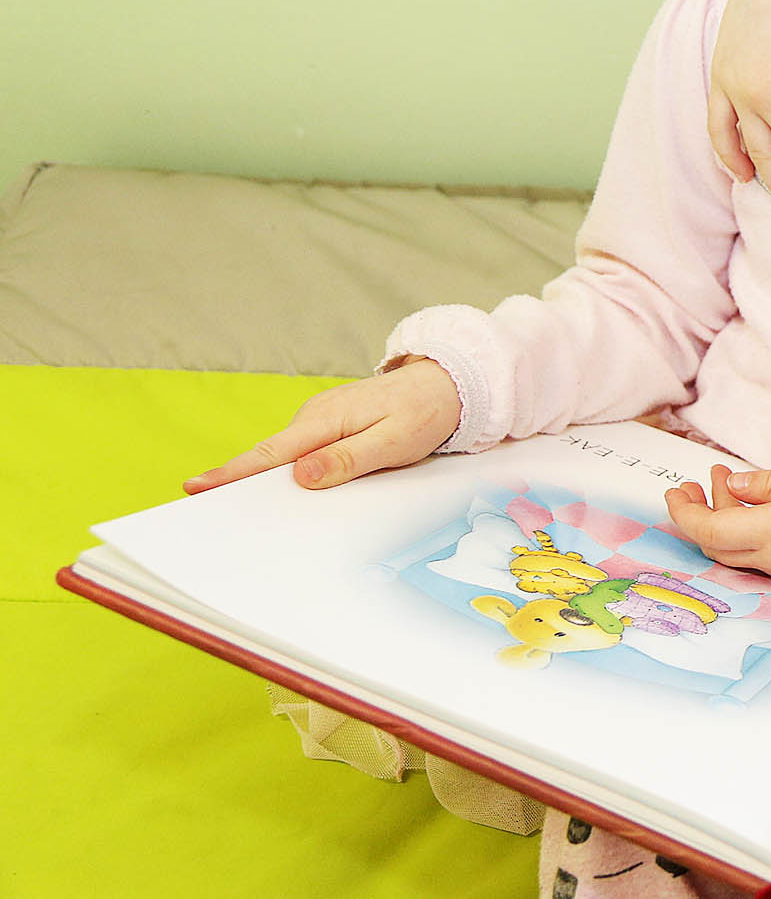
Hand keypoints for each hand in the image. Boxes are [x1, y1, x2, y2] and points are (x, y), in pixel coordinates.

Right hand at [183, 358, 461, 493]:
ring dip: (266, 481)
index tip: (195, 486)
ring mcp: (321, 421)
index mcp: (326, 420)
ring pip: (285, 457)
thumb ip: (349, 458)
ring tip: (240, 515)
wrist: (447, 383)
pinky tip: (287, 494)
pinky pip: (302, 453)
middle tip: (202, 513)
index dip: (232, 473)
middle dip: (237, 483)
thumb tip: (302, 475)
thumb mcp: (394, 439)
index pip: (270, 453)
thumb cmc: (425, 411)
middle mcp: (315, 417)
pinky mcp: (330, 427)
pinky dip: (289, 472)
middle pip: (269, 458)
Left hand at [665, 462, 770, 591]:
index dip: (684, 514)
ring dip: (722, 521)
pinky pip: (758, 557)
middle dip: (698, 514)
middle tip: (699, 479)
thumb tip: (732, 485)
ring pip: (736, 553)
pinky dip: (744, 532)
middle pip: (717, 546)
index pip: (711, 533)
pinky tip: (755, 508)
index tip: (676, 490)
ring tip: (728, 484)